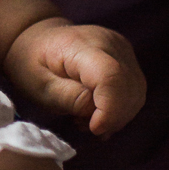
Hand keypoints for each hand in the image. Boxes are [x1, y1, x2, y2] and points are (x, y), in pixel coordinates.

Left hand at [4, 16, 145, 136]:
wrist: (38, 40)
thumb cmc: (33, 64)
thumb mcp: (39, 86)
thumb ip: (68, 98)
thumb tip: (97, 112)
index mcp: (79, 45)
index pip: (110, 76)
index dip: (109, 109)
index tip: (94, 128)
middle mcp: (108, 42)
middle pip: (128, 87)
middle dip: (112, 117)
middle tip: (83, 124)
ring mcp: (121, 48)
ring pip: (136, 92)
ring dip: (116, 115)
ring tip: (86, 118)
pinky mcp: (127, 57)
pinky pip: (134, 90)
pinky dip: (120, 108)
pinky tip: (96, 112)